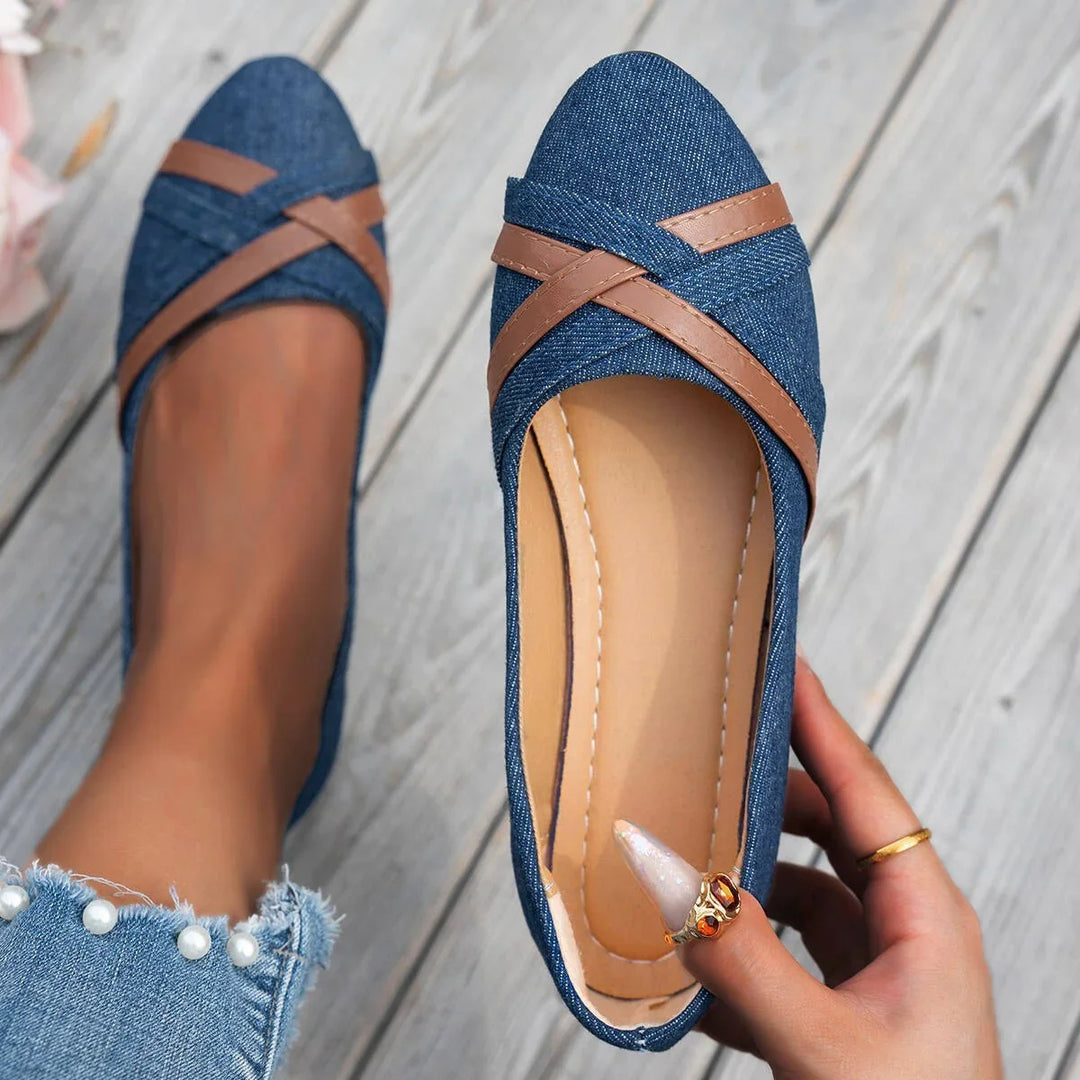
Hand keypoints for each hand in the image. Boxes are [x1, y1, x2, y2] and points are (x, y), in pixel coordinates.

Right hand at [683, 658, 1002, 1077]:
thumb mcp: (822, 1048)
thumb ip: (739, 963)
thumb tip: (667, 883)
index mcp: (923, 915)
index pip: (863, 786)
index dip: (818, 719)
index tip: (780, 660)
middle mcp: (904, 929)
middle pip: (826, 828)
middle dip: (761, 800)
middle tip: (702, 764)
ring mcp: (876, 971)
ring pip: (798, 893)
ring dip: (740, 885)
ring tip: (682, 872)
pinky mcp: (846, 1010)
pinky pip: (782, 954)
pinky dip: (736, 952)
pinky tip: (692, 971)